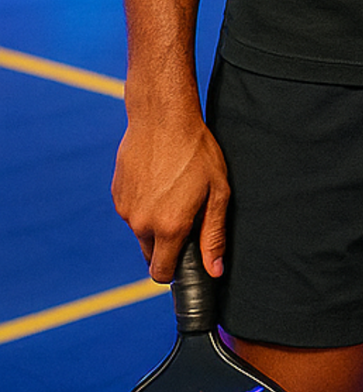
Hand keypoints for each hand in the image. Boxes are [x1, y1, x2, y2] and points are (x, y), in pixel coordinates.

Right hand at [112, 108, 230, 283]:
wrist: (163, 118)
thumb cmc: (197, 153)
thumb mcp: (218, 192)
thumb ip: (213, 235)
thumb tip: (214, 271)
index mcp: (169, 227)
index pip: (161, 273)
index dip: (175, 271)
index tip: (187, 259)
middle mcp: (141, 223)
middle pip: (151, 254)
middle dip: (167, 244)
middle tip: (187, 214)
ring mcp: (125, 209)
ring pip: (141, 230)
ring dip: (155, 221)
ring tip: (173, 190)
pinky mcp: (117, 194)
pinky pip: (131, 211)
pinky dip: (143, 204)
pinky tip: (158, 180)